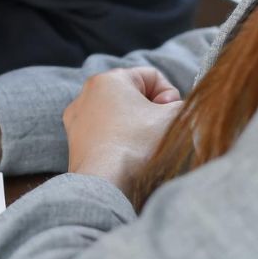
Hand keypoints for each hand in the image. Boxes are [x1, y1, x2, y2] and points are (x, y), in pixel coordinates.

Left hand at [63, 67, 183, 196]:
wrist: (106, 182)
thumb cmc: (138, 144)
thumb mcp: (174, 117)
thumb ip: (183, 105)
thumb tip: (177, 110)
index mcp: (108, 79)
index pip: (152, 76)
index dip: (169, 95)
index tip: (168, 115)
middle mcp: (85, 94)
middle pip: (133, 96)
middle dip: (151, 112)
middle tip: (158, 131)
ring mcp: (76, 119)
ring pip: (118, 116)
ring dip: (136, 127)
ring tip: (143, 147)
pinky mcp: (74, 141)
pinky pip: (104, 134)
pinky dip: (119, 141)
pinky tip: (127, 157)